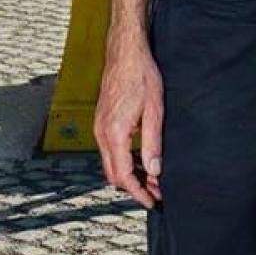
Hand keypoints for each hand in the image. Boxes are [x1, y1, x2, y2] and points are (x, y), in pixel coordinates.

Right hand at [95, 38, 163, 209]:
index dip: (138, 193)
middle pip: (113, 174)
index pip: (124, 176)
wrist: (125, 52)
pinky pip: (109, 150)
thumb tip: (155, 171)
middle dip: (134, 187)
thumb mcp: (155, 111)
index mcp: (115, 133)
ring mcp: (99, 127)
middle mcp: (102, 133)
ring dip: (129, 174)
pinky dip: (124, 160)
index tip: (152, 202)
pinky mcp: (101, 121)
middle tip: (156, 192)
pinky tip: (141, 158)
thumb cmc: (142, 76)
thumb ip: (153, 143)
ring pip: (110, 163)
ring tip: (153, 177)